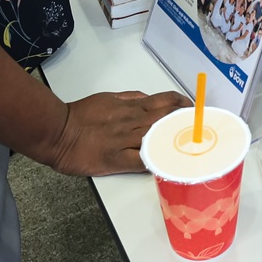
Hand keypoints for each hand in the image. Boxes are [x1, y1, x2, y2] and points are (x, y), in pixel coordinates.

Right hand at [49, 90, 187, 175]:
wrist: (59, 132)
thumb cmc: (80, 115)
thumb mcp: (108, 98)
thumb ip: (130, 98)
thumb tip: (147, 98)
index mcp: (131, 107)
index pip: (163, 101)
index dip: (181, 104)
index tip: (193, 108)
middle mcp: (132, 121)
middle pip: (167, 118)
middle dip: (186, 121)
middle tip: (202, 126)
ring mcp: (126, 141)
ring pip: (158, 137)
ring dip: (177, 139)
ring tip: (195, 143)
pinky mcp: (117, 159)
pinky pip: (142, 160)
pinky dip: (156, 161)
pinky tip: (170, 163)